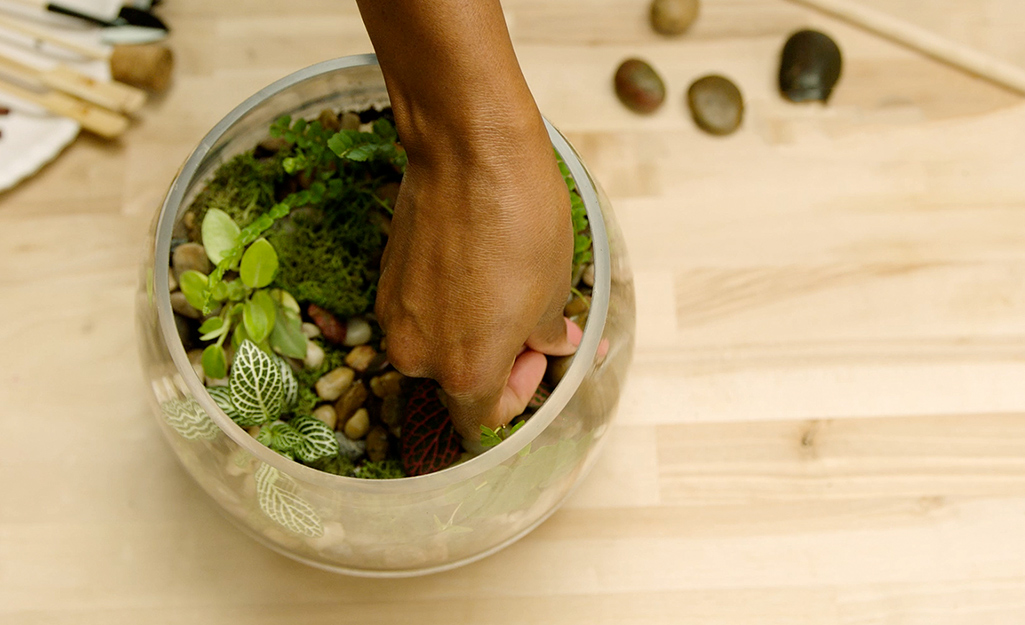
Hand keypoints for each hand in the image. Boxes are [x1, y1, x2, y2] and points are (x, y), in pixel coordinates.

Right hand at [376, 121, 576, 438]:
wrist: (469, 150)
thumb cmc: (521, 221)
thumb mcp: (554, 287)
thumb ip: (547, 333)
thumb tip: (554, 345)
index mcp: (465, 371)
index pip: (484, 421)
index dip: (518, 396)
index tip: (536, 357)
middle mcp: (419, 355)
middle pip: (457, 384)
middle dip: (495, 364)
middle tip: (527, 324)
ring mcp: (395, 317)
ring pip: (436, 347)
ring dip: (469, 334)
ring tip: (503, 290)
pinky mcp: (384, 280)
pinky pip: (419, 313)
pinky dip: (446, 305)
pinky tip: (475, 268)